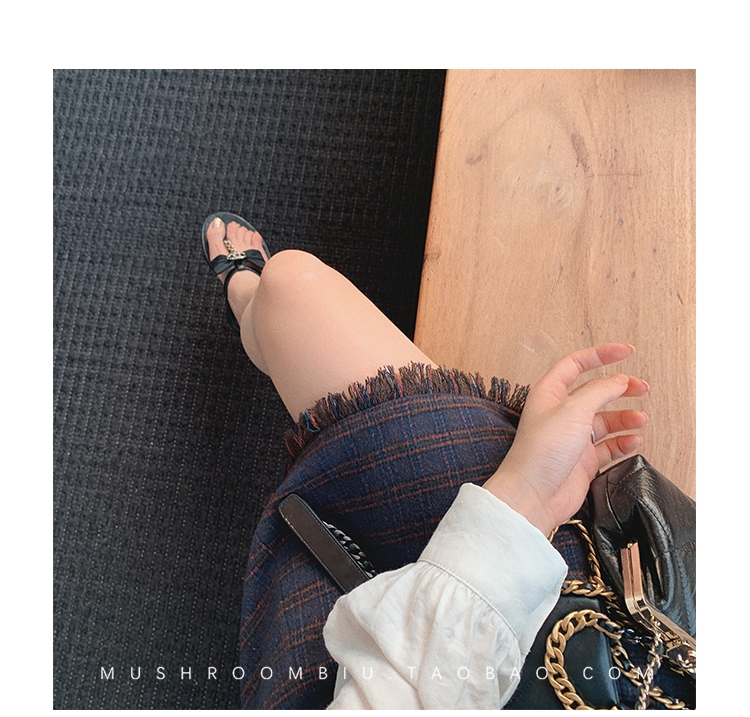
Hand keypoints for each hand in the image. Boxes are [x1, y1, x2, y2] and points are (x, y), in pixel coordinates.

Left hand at [482, 344, 648, 535]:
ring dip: (624, 418)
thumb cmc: (540, 453)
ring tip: (641, 420)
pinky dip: (623, 442)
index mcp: (549, 394)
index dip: (601, 355)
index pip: (576, 364)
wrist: (533, 495)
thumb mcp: (573, 411)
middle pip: (595, 392)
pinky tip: (633, 441)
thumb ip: (599, 392)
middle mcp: (560, 413)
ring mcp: (571, 438)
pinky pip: (608, 447)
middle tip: (642, 388)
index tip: (626, 351)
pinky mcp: (582, 461)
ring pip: (604, 420)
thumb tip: (618, 380)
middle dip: (619, 388)